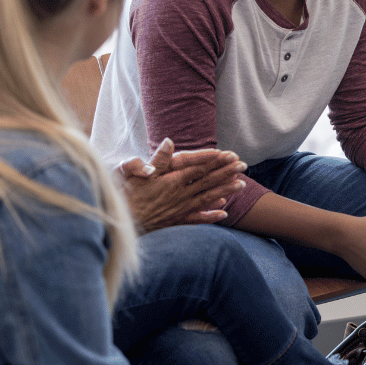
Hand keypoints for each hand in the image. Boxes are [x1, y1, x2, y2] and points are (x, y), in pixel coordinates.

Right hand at [119, 138, 246, 231]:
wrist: (122, 222)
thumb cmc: (127, 195)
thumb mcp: (137, 173)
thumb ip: (157, 159)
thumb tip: (169, 141)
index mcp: (173, 181)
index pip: (199, 168)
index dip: (215, 161)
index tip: (230, 154)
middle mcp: (181, 195)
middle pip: (208, 181)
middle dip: (227, 173)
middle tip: (243, 165)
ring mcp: (181, 209)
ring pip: (208, 198)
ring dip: (225, 191)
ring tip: (242, 184)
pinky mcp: (177, 221)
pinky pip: (198, 218)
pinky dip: (211, 216)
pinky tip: (224, 213)